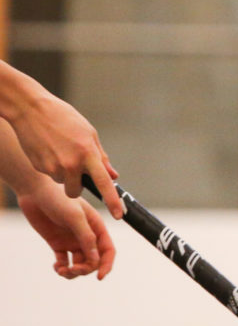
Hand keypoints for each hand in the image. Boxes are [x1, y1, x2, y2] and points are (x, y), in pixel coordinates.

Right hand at [4, 80, 122, 218]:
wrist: (31, 110)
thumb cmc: (64, 118)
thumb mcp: (88, 133)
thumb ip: (100, 157)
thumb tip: (113, 176)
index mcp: (87, 153)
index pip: (104, 183)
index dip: (113, 201)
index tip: (120, 215)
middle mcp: (71, 164)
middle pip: (76, 191)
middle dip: (76, 184)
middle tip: (73, 166)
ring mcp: (53, 167)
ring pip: (62, 182)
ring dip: (63, 174)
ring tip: (59, 150)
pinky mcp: (39, 167)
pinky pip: (50, 174)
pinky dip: (51, 166)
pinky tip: (47, 149)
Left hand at [16, 178, 116, 280]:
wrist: (36, 192)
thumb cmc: (59, 198)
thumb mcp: (75, 217)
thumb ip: (86, 237)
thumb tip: (95, 259)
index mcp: (97, 227)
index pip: (107, 250)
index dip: (106, 264)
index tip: (99, 277)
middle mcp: (86, 236)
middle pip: (93, 261)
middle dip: (85, 269)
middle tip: (72, 269)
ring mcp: (72, 241)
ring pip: (78, 264)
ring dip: (72, 272)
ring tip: (61, 270)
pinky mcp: (57, 244)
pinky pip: (64, 262)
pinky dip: (61, 268)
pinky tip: (56, 266)